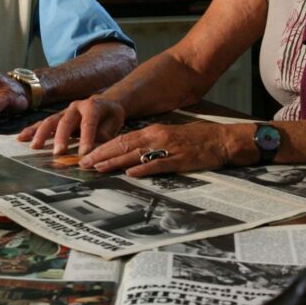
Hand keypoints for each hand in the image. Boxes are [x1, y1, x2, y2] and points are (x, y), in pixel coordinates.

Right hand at [18, 95, 125, 155]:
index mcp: (92, 106)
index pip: (88, 123)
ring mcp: (64, 111)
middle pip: (66, 121)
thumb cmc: (110, 116)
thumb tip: (96, 150)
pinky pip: (42, 123)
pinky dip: (32, 130)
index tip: (84, 154)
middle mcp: (75, 107)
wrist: (105, 103)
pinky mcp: (56, 117)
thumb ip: (105, 135)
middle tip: (58, 152)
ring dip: (42, 134)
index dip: (86, 138)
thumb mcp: (114, 123)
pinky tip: (21, 138)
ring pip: (51, 121)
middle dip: (61, 137)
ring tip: (35, 147)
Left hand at [77, 122, 239, 176]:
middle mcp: (157, 137)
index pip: (122, 138)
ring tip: (97, 168)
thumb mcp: (169, 137)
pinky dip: (143, 168)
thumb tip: (130, 157)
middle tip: (83, 163)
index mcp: (154, 131)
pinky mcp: (179, 160)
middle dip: (101, 154)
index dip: (103, 147)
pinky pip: (158, 164)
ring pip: (135, 154)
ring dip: (114, 162)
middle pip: (123, 145)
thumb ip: (151, 144)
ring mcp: (167, 148)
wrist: (222, 140)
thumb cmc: (196, 140)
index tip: (87, 155)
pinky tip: (130, 173)